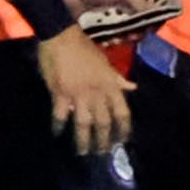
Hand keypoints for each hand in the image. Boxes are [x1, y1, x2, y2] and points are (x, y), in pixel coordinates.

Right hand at [37, 28, 132, 155]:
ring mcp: (78, 94)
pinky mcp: (60, 93)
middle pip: (104, 123)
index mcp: (110, 84)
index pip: (122, 112)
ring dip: (83, 140)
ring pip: (84, 124)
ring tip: (82, 152)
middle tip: (101, 153)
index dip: (124, 129)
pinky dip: (58, 126)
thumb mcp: (105, 62)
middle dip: (103, 141)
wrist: (61, 35)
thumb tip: (132, 88)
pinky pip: (60, 115)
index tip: (122, 141)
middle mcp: (97, 92)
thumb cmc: (84, 48)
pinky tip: (57, 134)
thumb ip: (117, 78)